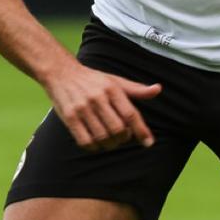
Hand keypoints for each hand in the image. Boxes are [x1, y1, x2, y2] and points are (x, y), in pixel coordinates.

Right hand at [42, 59, 161, 152]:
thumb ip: (136, 89)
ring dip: (110, 144)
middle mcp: (97, 98)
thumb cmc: (93, 80)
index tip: (149, 143)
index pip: (130, 114)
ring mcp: (82, 108)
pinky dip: (94, 147)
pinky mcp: (69, 118)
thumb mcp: (116, 81)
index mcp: (112, 88)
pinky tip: (96, 142)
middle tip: (122, 137)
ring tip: (110, 140)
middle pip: (118, 129)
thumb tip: (158, 89)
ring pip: (102, 137)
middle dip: (123, 138)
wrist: (61, 73)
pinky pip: (85, 141)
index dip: (141, 130)